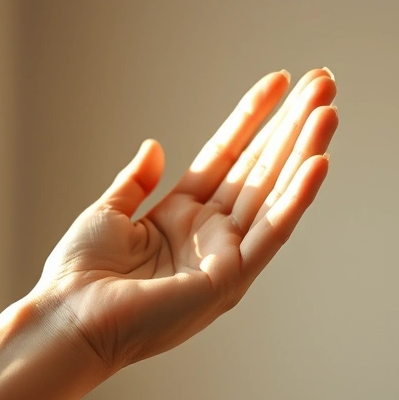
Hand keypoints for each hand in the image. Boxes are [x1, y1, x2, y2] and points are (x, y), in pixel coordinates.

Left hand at [34, 69, 338, 373]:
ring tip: (329, 110)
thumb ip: (137, 181)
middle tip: (324, 82)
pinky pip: (271, 233)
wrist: (68, 319)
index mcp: (181, 215)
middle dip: (292, 125)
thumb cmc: (79, 275)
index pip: (227, 154)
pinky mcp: (229, 279)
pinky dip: (297, 198)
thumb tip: (155, 146)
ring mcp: (223, 255)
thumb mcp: (108, 214)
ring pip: (274, 193)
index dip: (253, 117)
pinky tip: (319, 162)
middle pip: (259, 167)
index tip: (281, 81)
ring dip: (304, 151)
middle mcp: (209, 233)